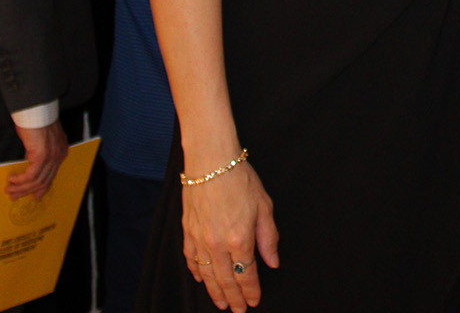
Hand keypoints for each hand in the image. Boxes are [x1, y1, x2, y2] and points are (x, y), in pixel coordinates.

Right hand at [7, 120, 68, 200]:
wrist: (36, 110)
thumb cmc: (36, 120)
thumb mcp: (39, 140)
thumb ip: (38, 153)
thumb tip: (28, 164)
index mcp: (60, 151)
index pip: (52, 175)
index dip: (42, 187)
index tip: (34, 196)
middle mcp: (59, 155)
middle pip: (44, 180)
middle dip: (27, 191)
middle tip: (14, 196)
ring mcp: (52, 156)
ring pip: (36, 180)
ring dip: (20, 188)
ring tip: (9, 190)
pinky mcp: (42, 156)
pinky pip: (30, 175)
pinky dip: (20, 180)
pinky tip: (11, 179)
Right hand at [181, 160, 278, 311]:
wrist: (211, 161)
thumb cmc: (240, 179)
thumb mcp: (264, 207)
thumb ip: (269, 238)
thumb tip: (272, 262)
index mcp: (240, 239)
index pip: (248, 274)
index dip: (251, 291)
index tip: (254, 301)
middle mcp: (218, 244)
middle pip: (227, 280)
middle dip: (234, 298)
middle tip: (238, 311)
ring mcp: (200, 239)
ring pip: (207, 275)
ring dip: (215, 292)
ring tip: (221, 304)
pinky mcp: (187, 231)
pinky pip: (191, 259)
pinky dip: (196, 273)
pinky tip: (201, 280)